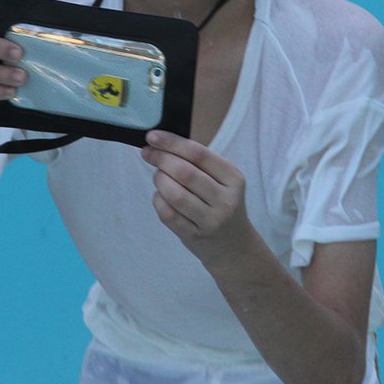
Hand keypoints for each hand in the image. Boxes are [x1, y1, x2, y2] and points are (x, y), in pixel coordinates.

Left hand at [141, 130, 252, 266]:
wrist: (234, 247)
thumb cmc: (221, 205)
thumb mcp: (222, 182)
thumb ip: (198, 164)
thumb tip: (161, 143)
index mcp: (233, 179)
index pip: (199, 154)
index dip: (172, 143)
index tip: (152, 136)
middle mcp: (226, 200)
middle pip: (185, 173)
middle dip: (161, 159)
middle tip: (148, 153)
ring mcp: (211, 220)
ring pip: (175, 194)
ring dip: (159, 180)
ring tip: (158, 176)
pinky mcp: (195, 236)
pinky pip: (168, 214)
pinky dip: (158, 201)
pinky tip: (160, 196)